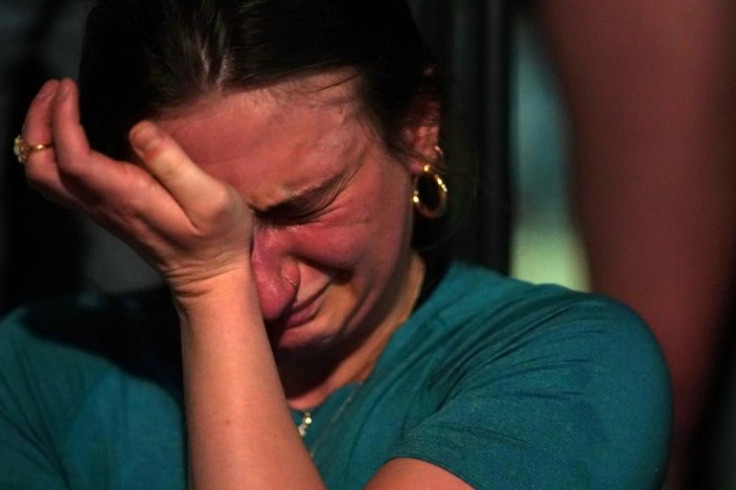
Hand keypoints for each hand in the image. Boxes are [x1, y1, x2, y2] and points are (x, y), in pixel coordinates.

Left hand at [22, 79, 253, 297]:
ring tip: (58, 104)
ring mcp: (100, 210)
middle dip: (38, 124)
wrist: (210, 276)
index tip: (71, 88)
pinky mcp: (105, 211)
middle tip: (57, 89)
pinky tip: (73, 132)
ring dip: (40, 138)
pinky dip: (52, 151)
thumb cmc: (217, 236)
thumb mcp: (211, 199)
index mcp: (126, 197)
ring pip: (43, 177)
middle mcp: (103, 205)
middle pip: (41, 169)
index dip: (62, 119)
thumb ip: (174, 164)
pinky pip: (59, 181)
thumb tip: (139, 129)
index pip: (71, 158)